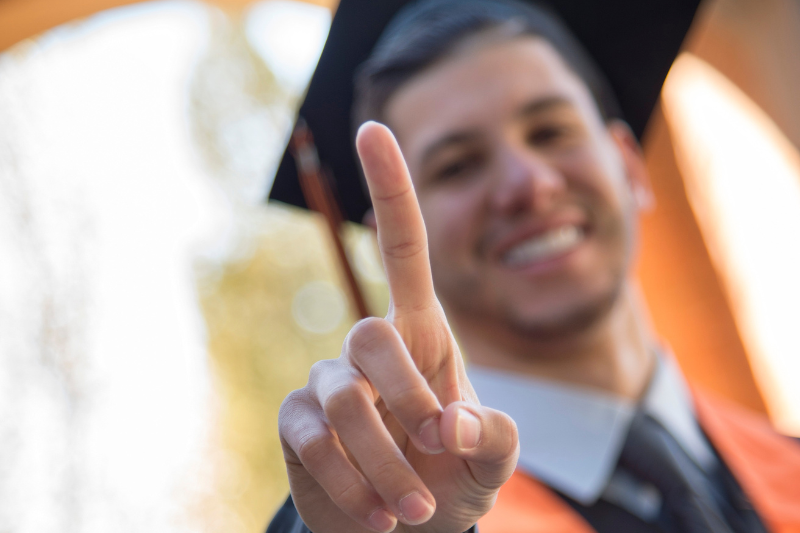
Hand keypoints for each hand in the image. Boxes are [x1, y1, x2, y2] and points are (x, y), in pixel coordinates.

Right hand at [279, 122, 518, 532]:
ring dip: (383, 462)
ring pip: (343, 399)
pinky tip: (376, 517)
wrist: (404, 526)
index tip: (372, 127)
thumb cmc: (452, 477)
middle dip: (406, 402)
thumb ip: (493, 438)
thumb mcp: (492, 460)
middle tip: (436, 460)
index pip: (402, 248)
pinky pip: (311, 441)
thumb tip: (450, 425)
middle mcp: (370, 347)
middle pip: (370, 336)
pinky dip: (350, 485)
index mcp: (423, 334)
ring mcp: (327, 382)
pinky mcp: (297, 423)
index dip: (390, 189)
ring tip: (411, 510)